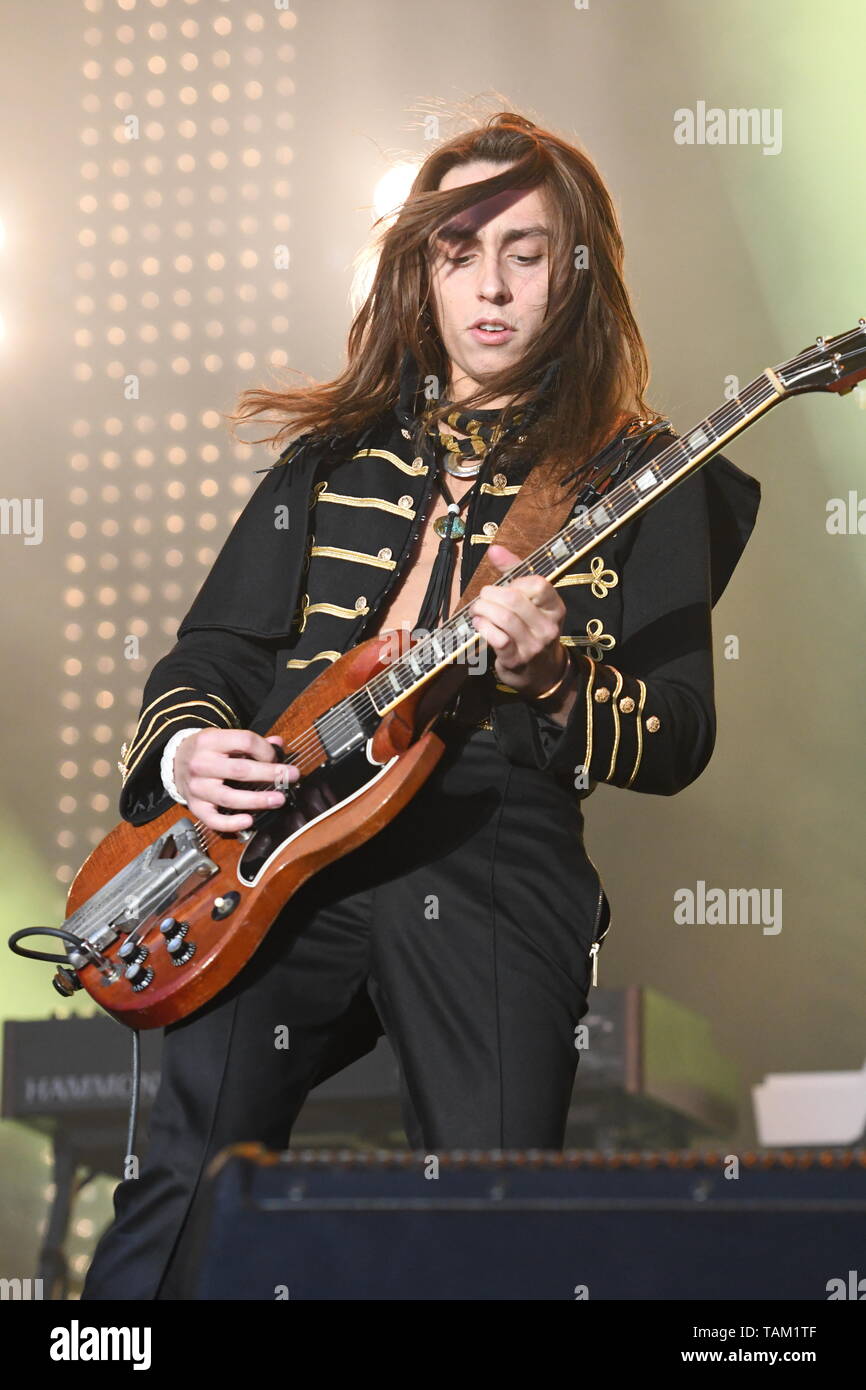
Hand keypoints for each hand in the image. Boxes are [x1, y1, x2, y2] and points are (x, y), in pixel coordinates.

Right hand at [174, 728, 299, 831]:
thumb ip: (251, 742)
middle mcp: (201, 764)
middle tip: (291, 777)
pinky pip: (213, 819)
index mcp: (210, 741)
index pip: (245, 741)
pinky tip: (249, 821)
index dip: (265, 750)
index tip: (276, 757)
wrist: (175, 761)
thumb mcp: (224, 738)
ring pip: (229, 797)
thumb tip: (278, 744)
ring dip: (257, 800)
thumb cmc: (207, 750)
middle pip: (240, 770)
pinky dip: (231, 823)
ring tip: (278, 800)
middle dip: (270, 774)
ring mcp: (197, 787)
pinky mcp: (195, 807)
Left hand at [469, 543, 568, 697]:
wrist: (544, 673)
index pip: (539, 584)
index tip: (506, 586)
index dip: (516, 581)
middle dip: (490, 594)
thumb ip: (514, 573)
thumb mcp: (532, 603)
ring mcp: (533, 645)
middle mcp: (548, 626)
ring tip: (477, 610)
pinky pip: (497, 638)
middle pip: (514, 599)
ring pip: (504, 618)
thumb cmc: (532, 630)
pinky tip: (479, 624)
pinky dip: (483, 627)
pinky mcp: (516, 660)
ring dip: (483, 610)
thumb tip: (494, 549)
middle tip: (482, 597)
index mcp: (555, 608)